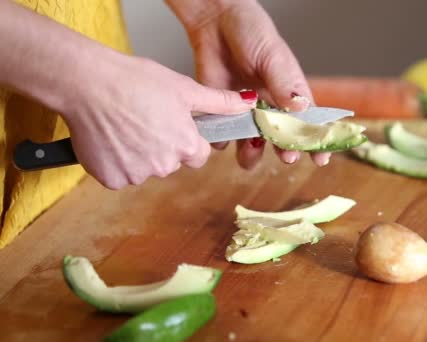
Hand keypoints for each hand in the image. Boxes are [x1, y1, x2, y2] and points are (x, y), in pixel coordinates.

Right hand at [62, 53, 256, 188]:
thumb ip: (219, 102)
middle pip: (171, 162)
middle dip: (162, 146)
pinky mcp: (111, 178)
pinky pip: (119, 174)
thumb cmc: (135, 81)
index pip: (198, 155)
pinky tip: (109, 137)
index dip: (187, 139)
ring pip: (144, 169)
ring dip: (138, 153)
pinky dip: (114, 160)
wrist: (88, 84)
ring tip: (124, 124)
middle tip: (144, 119)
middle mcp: (164, 165)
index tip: (172, 124)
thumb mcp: (183, 88)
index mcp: (186, 145)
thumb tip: (248, 103)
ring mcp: (136, 174)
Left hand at [167, 0, 330, 168]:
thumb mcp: (273, 57)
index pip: (308, 124)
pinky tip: (222, 132)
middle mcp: (270, 108)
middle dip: (285, 151)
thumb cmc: (251, 33)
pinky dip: (222, 140)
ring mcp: (245, 114)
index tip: (320, 160)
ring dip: (252, 153)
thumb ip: (285, 85)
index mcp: (289, 95)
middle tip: (286, 156)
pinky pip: (223, 138)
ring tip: (250, 149)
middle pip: (281, 140)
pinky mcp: (221, 113)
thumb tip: (301, 109)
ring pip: (252, 146)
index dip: (315, 142)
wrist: (215, 23)